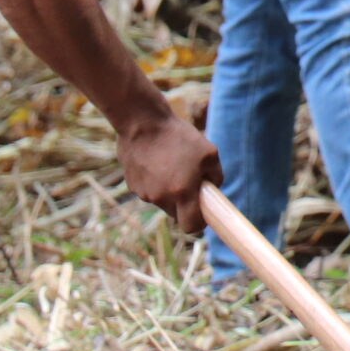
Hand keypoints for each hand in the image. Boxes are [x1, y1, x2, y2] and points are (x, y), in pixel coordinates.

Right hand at [116, 110, 220, 234]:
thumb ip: (216, 177)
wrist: (143, 123)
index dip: (200, 223)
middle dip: (186, 204)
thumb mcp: (209, 153)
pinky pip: (150, 190)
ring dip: (170, 191)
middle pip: (177, 214)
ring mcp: (144, 193)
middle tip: (191, 181)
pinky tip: (158, 161)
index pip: (192, 226)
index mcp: (182, 192)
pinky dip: (156, 182)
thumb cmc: (180, 136)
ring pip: (163, 201)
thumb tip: (213, 190)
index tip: (205, 213)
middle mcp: (161, 198)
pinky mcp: (133, 186)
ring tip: (173, 164)